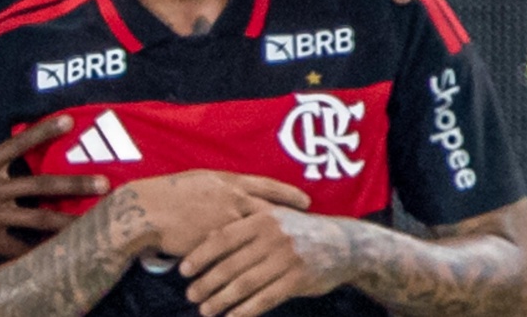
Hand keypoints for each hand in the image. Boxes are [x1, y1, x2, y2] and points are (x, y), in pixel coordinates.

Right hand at [0, 94, 109, 258]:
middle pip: (41, 184)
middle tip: (105, 183)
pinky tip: (56, 261)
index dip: (45, 131)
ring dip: (67, 220)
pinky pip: (16, 249)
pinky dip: (35, 256)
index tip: (69, 121)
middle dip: (75, 183)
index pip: (19, 143)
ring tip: (92, 224)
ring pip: (38, 218)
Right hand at [129, 170, 310, 258]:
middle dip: (292, 220)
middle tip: (309, 227)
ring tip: (291, 253)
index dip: (288, 194)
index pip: (266, 186)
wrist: (147, 212)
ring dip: (275, 244)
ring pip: (259, 234)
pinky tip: (263, 268)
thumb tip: (233, 192)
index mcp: (227, 182)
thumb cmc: (168, 193)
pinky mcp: (217, 244)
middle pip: (271, 210)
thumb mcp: (198, 181)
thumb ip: (220, 188)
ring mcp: (225, 222)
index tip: (306, 200)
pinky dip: (254, 260)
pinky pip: (240, 253)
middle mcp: (231, 200)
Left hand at [180, 208, 355, 316]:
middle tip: (190, 294)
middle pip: (231, 264)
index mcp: (261, 218)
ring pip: (245, 284)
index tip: (183, 270)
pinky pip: (266, 298)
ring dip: (222, 299)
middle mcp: (272, 237)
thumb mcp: (273, 218)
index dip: (200, 255)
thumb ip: (243, 226)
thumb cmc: (298, 231)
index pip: (222, 238)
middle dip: (207, 282)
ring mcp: (286, 259)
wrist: (344, 244)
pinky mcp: (298, 279)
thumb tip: (206, 237)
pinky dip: (246, 310)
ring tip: (205, 309)